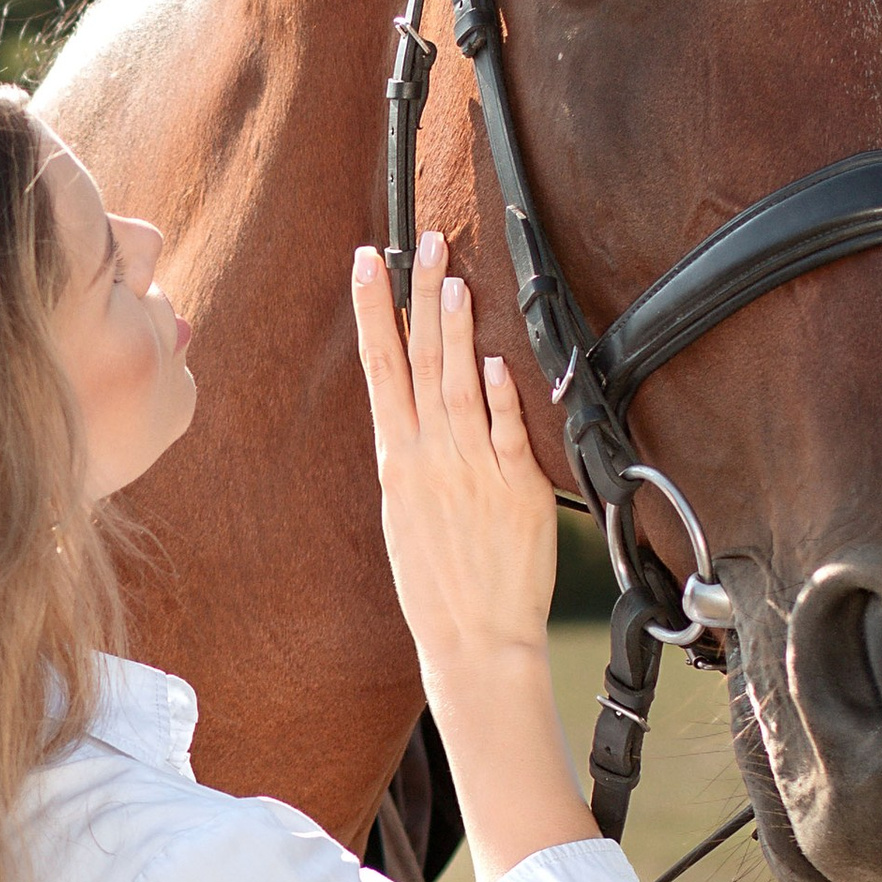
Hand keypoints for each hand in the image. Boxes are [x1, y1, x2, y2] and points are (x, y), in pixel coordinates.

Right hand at [349, 232, 557, 683]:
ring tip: (455, 281)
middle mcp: (429, 459)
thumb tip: (421, 410)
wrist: (475, 639)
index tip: (367, 263)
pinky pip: (505, 431)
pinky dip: (499, 395)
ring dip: (456, 331)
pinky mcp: (514, 488)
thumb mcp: (409, 514)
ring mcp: (471, 471)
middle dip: (419, 296)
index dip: (373, 310)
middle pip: (420, 361)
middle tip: (423, 242)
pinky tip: (495, 360)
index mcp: (398, 462)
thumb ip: (418, 457)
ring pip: (459, 385)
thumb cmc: (440, 585)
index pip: (381, 368)